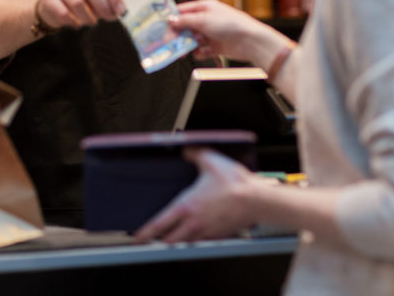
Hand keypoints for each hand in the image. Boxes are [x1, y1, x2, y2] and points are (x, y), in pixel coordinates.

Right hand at [37, 0, 125, 29]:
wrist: (53, 5)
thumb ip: (108, 0)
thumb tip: (120, 10)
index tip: (120, 10)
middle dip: (102, 5)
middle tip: (108, 18)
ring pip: (77, 1)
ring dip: (88, 16)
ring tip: (92, 22)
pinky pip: (63, 12)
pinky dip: (74, 21)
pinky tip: (77, 24)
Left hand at [134, 147, 257, 242]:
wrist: (256, 200)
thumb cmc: (234, 183)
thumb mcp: (210, 160)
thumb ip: (194, 153)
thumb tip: (186, 150)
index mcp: (186, 206)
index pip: (159, 224)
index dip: (144, 232)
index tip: (137, 237)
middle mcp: (193, 223)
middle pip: (169, 240)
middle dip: (159, 239)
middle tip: (153, 237)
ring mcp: (206, 231)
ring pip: (185, 242)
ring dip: (177, 240)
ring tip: (173, 235)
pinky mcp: (218, 235)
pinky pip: (202, 240)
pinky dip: (195, 238)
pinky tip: (197, 230)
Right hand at [169, 0, 267, 60]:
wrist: (249, 41)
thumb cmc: (229, 24)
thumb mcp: (203, 19)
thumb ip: (185, 21)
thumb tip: (170, 20)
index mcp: (205, 8)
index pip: (183, 11)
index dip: (172, 19)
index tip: (160, 27)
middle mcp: (207, 19)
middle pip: (186, 27)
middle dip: (178, 35)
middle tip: (168, 43)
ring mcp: (211, 33)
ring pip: (193, 40)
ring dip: (188, 45)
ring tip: (183, 52)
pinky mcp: (216, 46)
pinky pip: (202, 50)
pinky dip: (199, 53)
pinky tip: (200, 53)